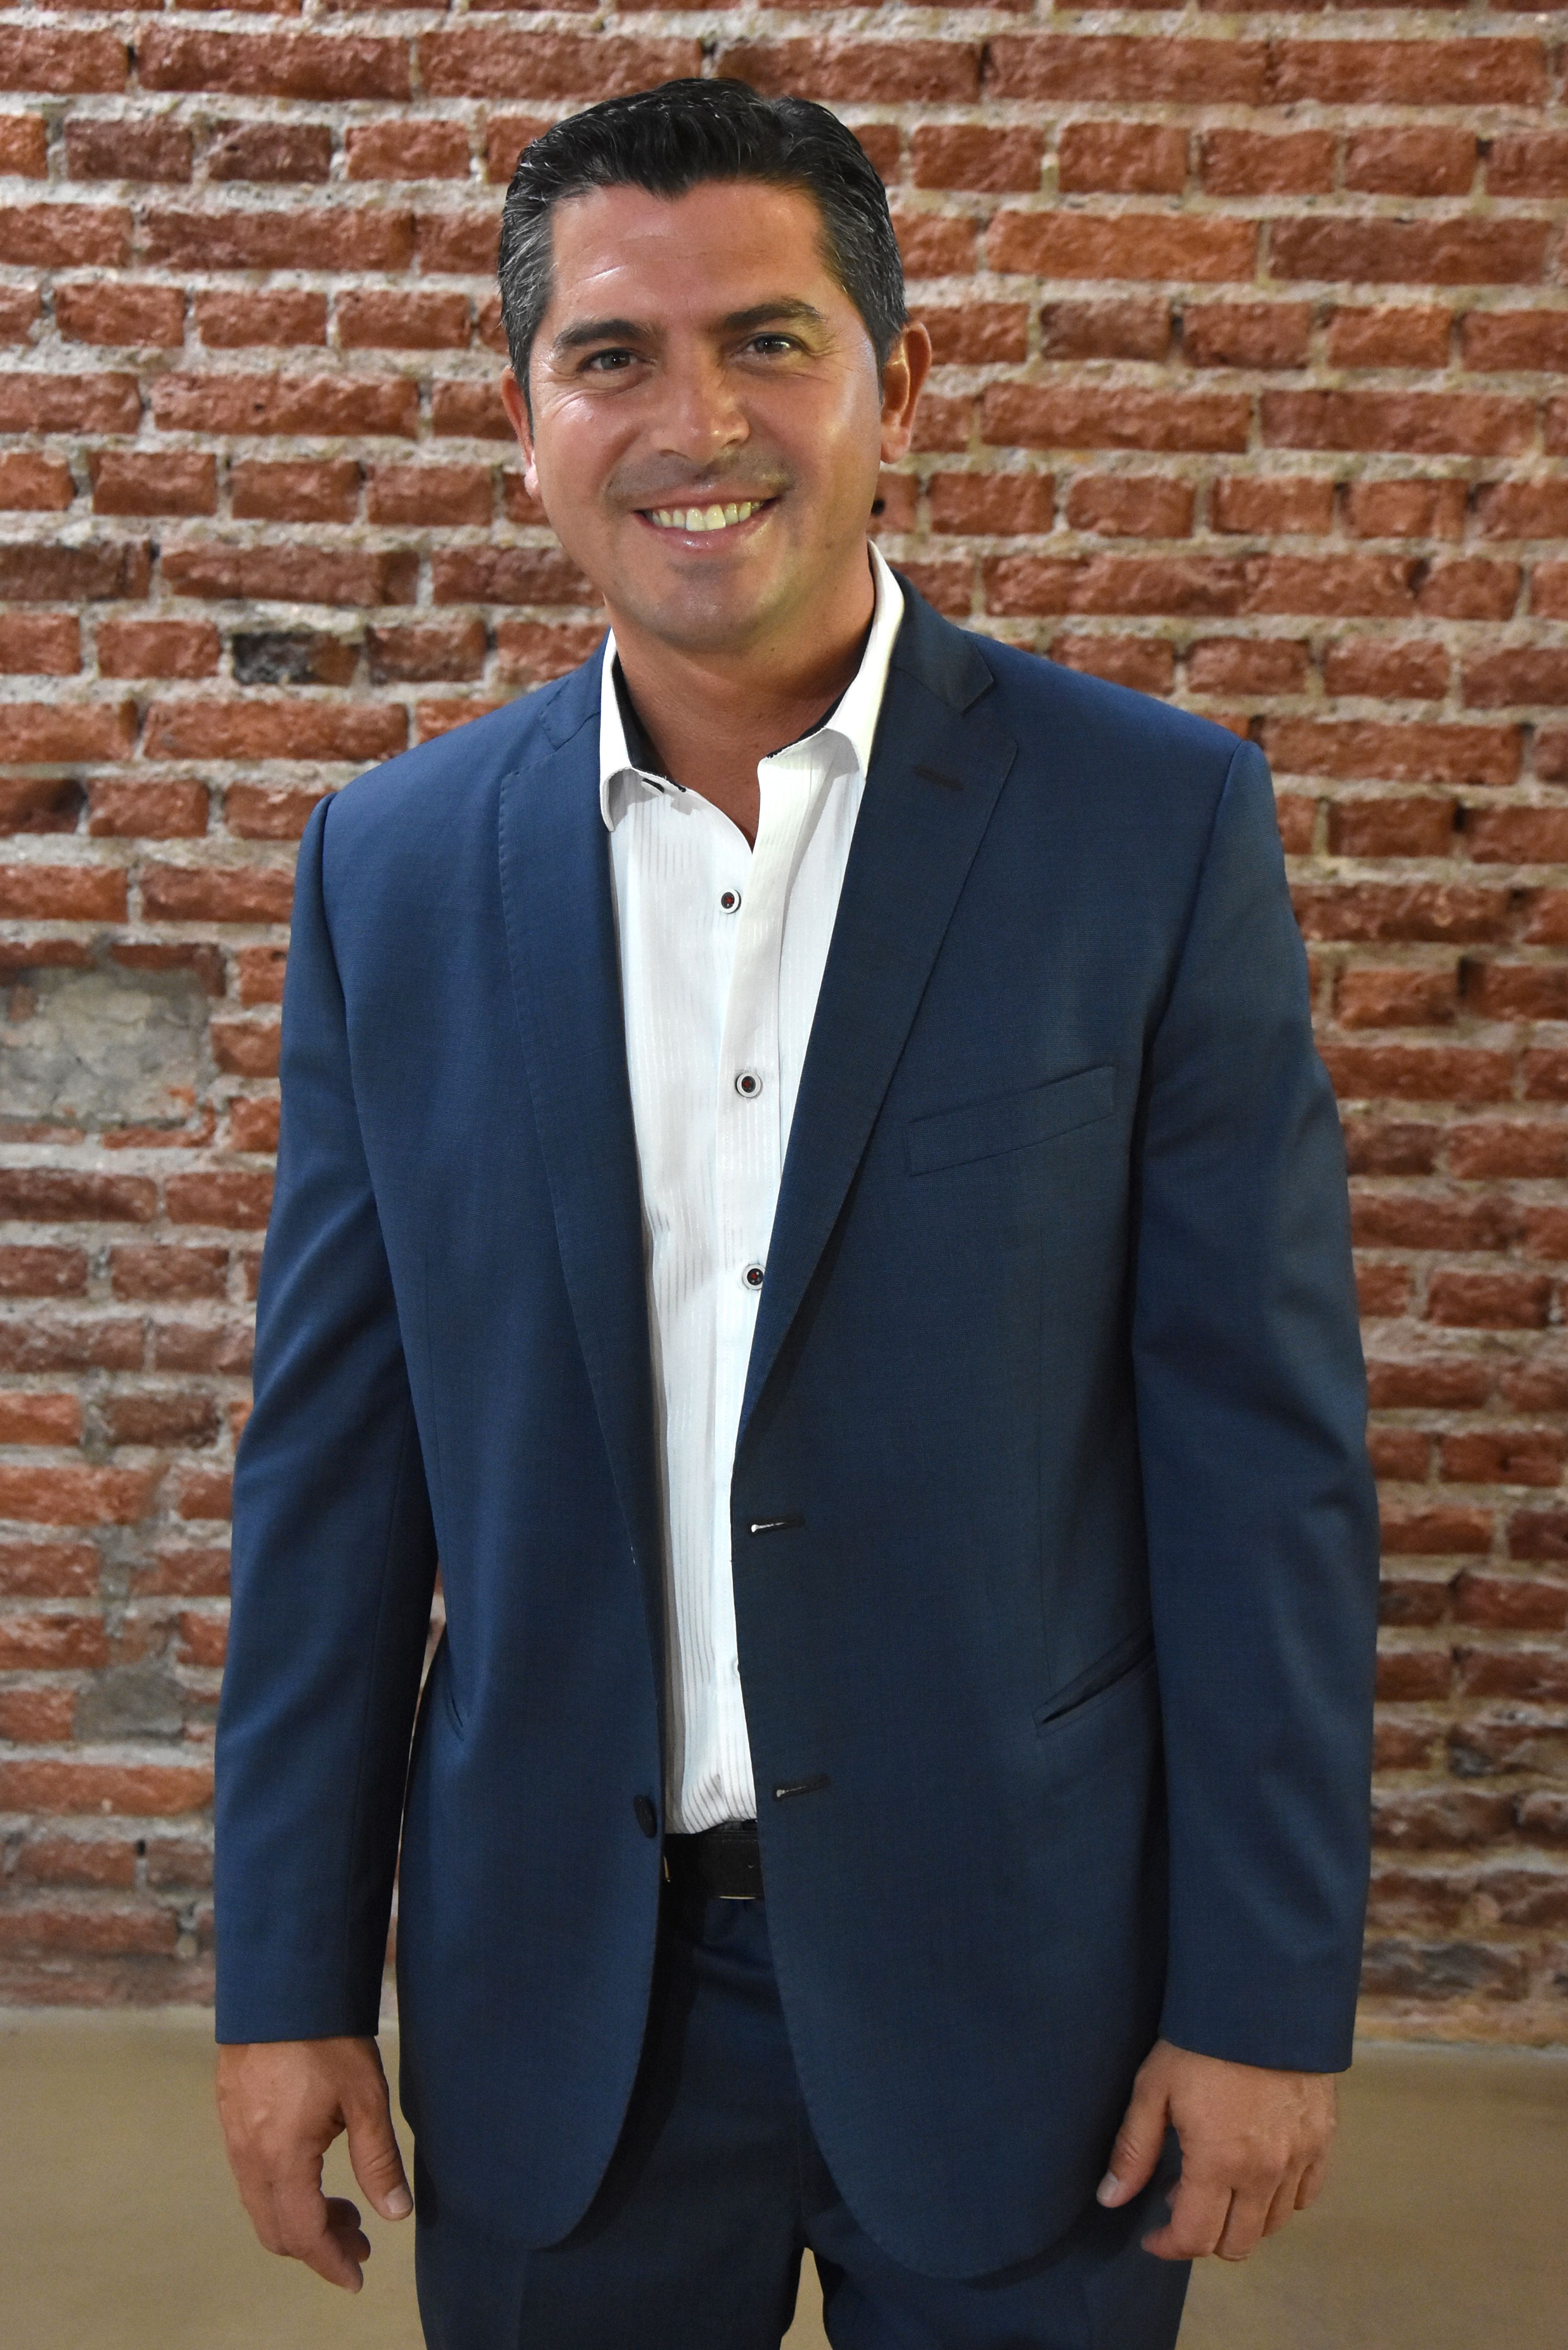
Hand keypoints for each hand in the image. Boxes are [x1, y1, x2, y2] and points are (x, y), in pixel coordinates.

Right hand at [215, 2036, 412, 2291]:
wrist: (280, 1986)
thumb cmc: (327, 2036)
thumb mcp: (365, 2098)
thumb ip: (378, 2160)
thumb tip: (395, 2214)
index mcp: (282, 2157)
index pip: (303, 2234)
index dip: (331, 2262)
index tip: (357, 2277)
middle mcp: (250, 2156)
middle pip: (277, 2230)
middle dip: (319, 2246)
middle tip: (360, 2240)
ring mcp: (234, 2138)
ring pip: (262, 2206)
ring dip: (300, 2219)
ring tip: (344, 2209)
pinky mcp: (230, 2119)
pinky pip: (252, 2178)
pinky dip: (283, 2193)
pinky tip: (314, 2174)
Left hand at [1097, 2037, 1335, 2262]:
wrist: (1263, 1998)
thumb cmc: (1200, 2041)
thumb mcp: (1154, 2088)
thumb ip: (1134, 2149)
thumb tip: (1110, 2199)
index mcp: (1218, 2163)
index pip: (1196, 2239)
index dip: (1168, 2246)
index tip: (1151, 2235)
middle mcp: (1264, 2173)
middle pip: (1238, 2244)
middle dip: (1204, 2237)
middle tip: (1181, 2200)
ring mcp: (1300, 2159)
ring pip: (1272, 2224)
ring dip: (1241, 2219)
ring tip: (1217, 2181)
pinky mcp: (1323, 2141)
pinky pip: (1305, 2195)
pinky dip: (1280, 2199)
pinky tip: (1258, 2173)